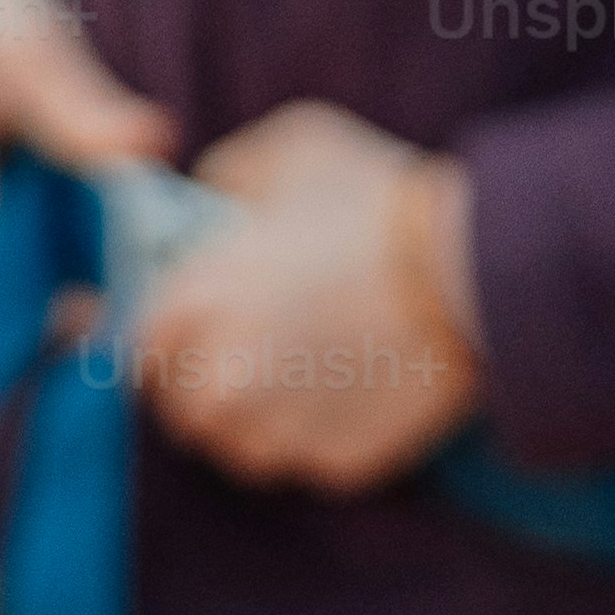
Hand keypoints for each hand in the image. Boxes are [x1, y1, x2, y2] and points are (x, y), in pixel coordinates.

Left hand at [131, 100, 483, 489]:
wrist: (476, 266)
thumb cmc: (374, 198)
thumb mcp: (286, 147)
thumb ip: (224, 177)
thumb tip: (211, 202)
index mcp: (186, 311)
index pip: (138, 348)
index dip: (170, 333)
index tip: (200, 320)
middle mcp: (216, 389)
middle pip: (187, 408)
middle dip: (215, 378)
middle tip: (268, 338)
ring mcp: (278, 436)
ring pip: (245, 444)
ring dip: (265, 415)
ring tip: (316, 363)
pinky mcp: (335, 466)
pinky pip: (311, 458)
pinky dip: (326, 430)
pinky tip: (362, 381)